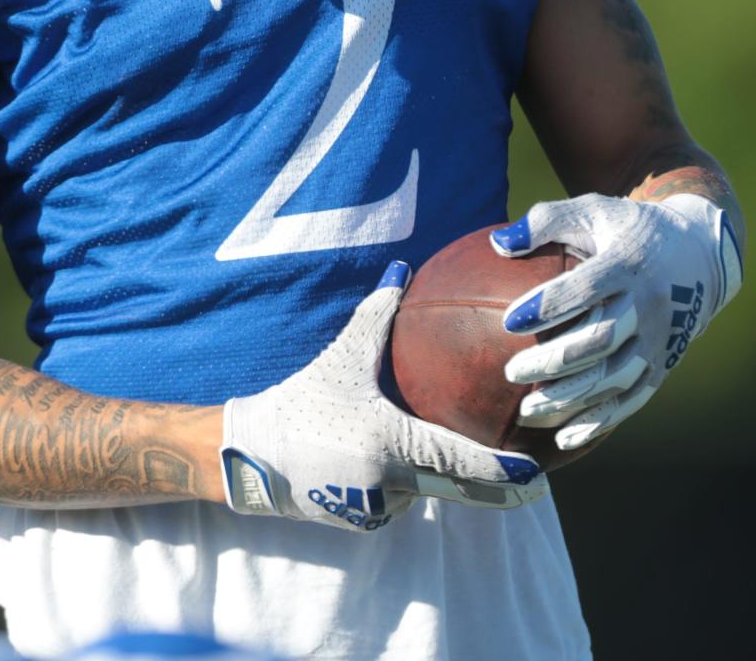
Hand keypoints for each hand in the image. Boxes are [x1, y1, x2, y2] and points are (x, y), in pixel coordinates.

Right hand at [220, 261, 547, 531]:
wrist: (252, 456)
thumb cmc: (302, 399)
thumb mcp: (343, 355)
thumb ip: (377, 314)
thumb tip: (402, 270)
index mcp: (393, 442)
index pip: (463, 462)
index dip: (505, 471)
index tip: (540, 472)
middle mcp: (391, 482)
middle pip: (460, 491)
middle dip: (500, 490)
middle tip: (536, 483)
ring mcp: (377, 508)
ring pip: (427, 492)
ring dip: (439, 477)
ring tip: (464, 459)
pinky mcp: (363, 522)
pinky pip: (400, 501)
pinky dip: (407, 484)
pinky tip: (398, 464)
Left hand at [490, 193, 742, 450]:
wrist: (696, 256)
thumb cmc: (624, 230)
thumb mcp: (591, 211)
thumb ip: (545, 221)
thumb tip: (497, 243)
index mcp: (628, 263)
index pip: (587, 287)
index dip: (549, 306)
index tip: (509, 321)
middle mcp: (648, 304)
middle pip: (601, 339)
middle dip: (554, 360)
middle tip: (511, 372)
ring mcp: (659, 339)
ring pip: (615, 376)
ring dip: (571, 398)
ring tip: (525, 411)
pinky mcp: (662, 365)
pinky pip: (632, 400)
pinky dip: (599, 421)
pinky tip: (563, 437)